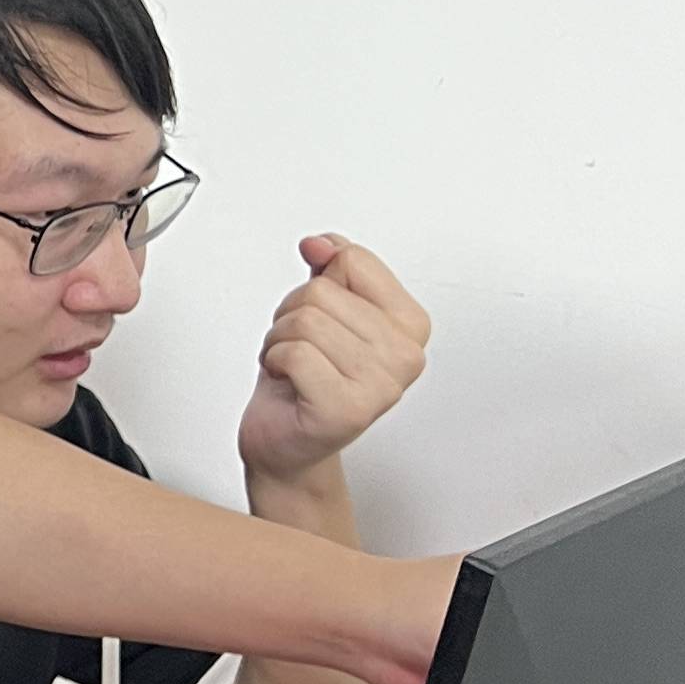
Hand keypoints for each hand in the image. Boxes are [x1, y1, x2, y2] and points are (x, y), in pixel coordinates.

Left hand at [237, 236, 429, 489]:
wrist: (287, 439)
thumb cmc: (305, 376)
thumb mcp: (323, 309)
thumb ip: (330, 266)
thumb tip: (321, 243)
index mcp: (411, 324)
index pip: (354, 260)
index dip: (320, 281)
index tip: (323, 315)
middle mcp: (406, 356)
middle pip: (321, 292)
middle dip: (292, 315)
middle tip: (301, 349)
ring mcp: (382, 385)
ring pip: (304, 320)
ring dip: (279, 340)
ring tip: (294, 367)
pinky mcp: (348, 408)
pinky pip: (292, 352)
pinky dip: (274, 362)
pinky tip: (288, 383)